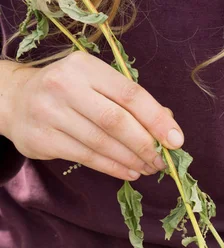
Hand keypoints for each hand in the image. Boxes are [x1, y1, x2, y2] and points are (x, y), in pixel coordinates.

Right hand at [2, 53, 183, 179]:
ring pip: (102, 143)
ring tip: (148, 169)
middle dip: (145, 145)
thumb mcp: (96, 84)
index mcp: (85, 67)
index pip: (129, 94)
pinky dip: (113, 168)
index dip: (156, 119)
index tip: (176, 140)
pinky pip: (87, 158)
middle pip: (116, 121)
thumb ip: (130, 102)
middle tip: (162, 162)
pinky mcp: (43, 139)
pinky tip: (129, 172)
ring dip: (131, 160)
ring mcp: (50, 113)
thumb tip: (168, 125)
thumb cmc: (68, 93)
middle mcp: (65, 86)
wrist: (15, 101)